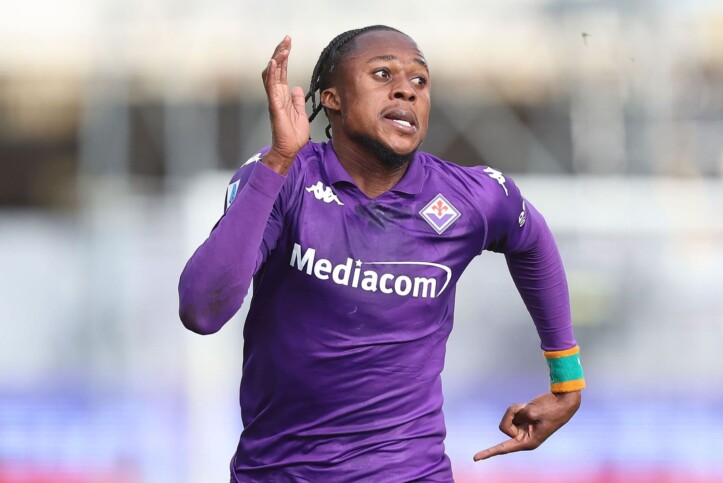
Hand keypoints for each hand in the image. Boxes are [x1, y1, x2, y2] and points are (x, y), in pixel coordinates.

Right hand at [261, 36, 309, 173]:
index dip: (284, 57)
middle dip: (281, 52)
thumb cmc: (293, 135)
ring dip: (277, 59)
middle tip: (286, 39)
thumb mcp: (301, 113)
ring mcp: (275, 99)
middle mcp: (277, 95)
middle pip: (276, 69)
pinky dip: (271, 74)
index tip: (288, 44)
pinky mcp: (275, 105)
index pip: (282, 72)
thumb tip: (298, 88)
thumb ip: (298, 99)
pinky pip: (271, 87)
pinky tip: (273, 63)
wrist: (289, 149)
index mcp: (284, 95)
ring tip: (282, 47)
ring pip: (273, 74)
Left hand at [473, 390, 580, 460]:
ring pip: (507, 418)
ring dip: (514, 409)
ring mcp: (523, 429)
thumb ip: (519, 414)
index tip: (475, 458)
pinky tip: (526, 405)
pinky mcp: (523, 420)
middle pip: (504, 427)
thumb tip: (514, 413)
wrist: (563, 402)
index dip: (488, 453)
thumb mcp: (533, 411)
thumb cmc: (552, 409)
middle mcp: (524, 437)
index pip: (504, 448)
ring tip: (527, 406)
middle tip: (523, 407)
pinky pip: (511, 413)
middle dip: (510, 414)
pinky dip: (516, 407)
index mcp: (528, 442)